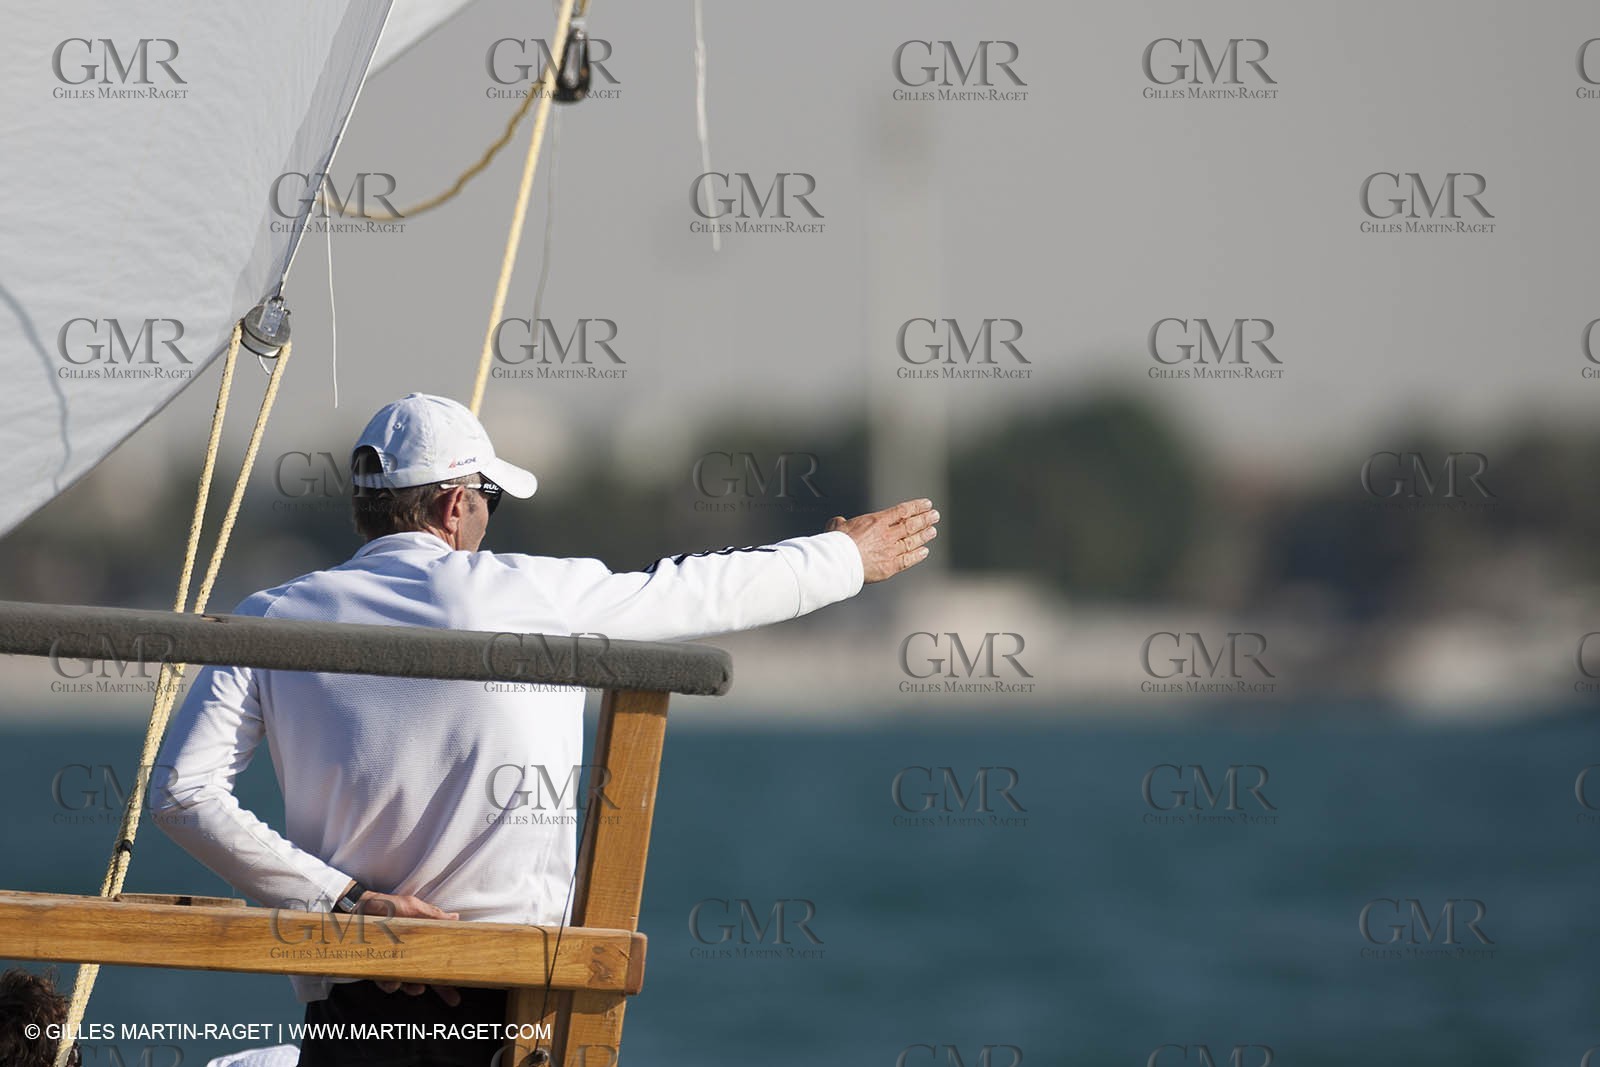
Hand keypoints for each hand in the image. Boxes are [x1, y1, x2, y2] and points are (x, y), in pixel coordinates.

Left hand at [360, 891, 463, 1006]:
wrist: (357, 907)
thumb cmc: (386, 906)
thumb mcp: (412, 907)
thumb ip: (433, 915)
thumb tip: (455, 918)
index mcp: (421, 941)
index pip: (440, 958)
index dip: (451, 971)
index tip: (464, 982)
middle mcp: (410, 954)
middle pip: (429, 976)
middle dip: (442, 989)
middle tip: (453, 998)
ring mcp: (394, 963)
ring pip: (408, 983)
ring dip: (413, 987)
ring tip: (417, 987)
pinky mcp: (377, 968)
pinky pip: (387, 983)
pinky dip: (391, 985)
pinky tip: (393, 983)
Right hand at [826, 499, 939, 582]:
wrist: (839, 562)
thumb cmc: (837, 544)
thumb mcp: (836, 526)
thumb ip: (841, 523)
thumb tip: (838, 521)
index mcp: (876, 522)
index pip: (902, 511)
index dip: (916, 507)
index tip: (925, 504)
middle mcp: (887, 535)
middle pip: (912, 525)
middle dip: (925, 519)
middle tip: (934, 516)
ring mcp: (891, 551)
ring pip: (912, 541)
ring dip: (924, 535)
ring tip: (932, 531)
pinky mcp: (890, 567)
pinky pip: (908, 560)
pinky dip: (918, 555)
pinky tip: (924, 552)